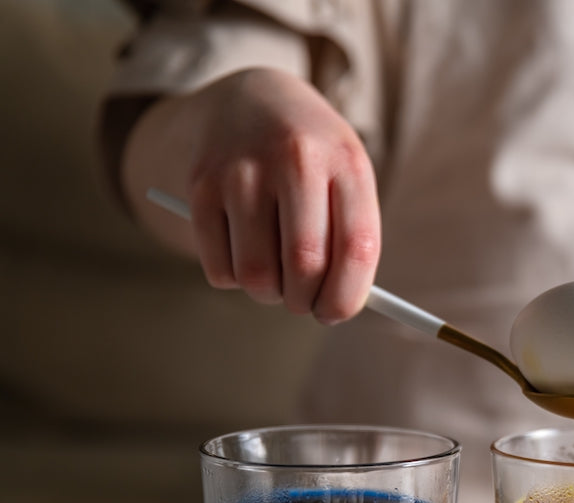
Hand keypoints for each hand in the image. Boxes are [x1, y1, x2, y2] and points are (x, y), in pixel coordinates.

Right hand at [127, 68, 380, 323]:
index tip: (335, 314)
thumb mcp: (345, 182)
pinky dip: (232, 279)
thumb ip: (351, 242)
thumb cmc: (313, 162)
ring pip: (256, 275)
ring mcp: (243, 170)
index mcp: (346, 162)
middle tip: (303, 302)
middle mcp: (296, 159)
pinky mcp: (201, 184)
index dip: (347, 297)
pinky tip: (244, 253)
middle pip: (304, 267)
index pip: (356, 249)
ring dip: (268, 294)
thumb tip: (335, 310)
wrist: (252, 99)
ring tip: (275, 275)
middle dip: (304, 301)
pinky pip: (219, 268)